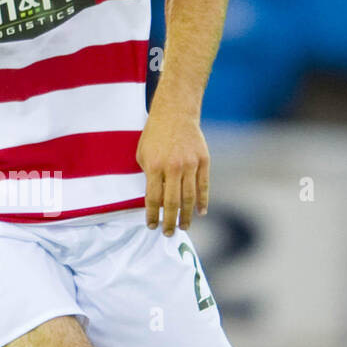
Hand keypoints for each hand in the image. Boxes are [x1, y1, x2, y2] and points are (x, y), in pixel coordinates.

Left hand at [136, 101, 209, 234]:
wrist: (176, 113)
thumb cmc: (155, 134)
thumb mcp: (142, 154)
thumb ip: (148, 176)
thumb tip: (155, 199)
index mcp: (154, 166)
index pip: (153, 198)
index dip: (152, 215)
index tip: (151, 226)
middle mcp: (173, 167)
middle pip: (172, 203)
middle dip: (169, 221)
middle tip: (167, 233)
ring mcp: (190, 164)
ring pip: (189, 197)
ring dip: (186, 216)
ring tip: (183, 227)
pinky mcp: (204, 160)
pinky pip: (204, 186)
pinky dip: (203, 201)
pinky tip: (201, 213)